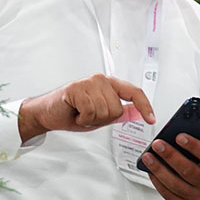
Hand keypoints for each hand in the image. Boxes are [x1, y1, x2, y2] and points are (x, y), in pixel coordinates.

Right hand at [18, 74, 154, 140]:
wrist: (48, 113)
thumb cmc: (73, 112)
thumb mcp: (101, 116)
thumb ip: (119, 113)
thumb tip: (138, 113)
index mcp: (110, 85)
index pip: (134, 92)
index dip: (145, 106)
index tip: (151, 119)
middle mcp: (101, 80)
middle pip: (116, 109)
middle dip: (102, 120)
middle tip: (88, 116)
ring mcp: (89, 82)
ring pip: (103, 111)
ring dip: (91, 119)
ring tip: (80, 114)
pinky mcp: (76, 87)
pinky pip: (89, 111)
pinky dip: (82, 118)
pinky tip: (75, 112)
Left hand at [140, 133, 199, 199]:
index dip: (194, 146)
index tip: (179, 136)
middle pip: (189, 171)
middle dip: (171, 156)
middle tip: (157, 144)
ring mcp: (196, 195)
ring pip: (175, 184)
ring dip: (159, 170)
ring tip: (148, 156)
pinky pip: (168, 194)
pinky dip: (157, 182)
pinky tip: (150, 171)